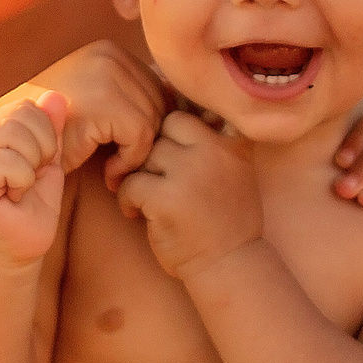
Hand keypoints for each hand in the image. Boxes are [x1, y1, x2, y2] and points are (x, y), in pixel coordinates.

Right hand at [0, 93, 69, 266]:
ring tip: (22, 188)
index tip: (40, 165)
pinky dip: (22, 180)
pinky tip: (14, 198)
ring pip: (12, 135)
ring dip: (32, 166)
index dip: (47, 134)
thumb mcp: (48, 163)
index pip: (26, 106)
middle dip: (43, 148)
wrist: (15, 251)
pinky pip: (4, 160)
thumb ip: (50, 131)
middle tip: (32, 178)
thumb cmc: (30, 209)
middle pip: (20, 115)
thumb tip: (54, 96)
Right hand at [23, 41, 164, 189]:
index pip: (158, 89)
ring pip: (153, 121)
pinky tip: (110, 175)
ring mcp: (105, 74)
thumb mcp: (95, 105)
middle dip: (148, 141)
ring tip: (117, 173)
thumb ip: (129, 97)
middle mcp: (109, 54)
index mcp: (109, 51)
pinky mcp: (103, 101)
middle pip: (161, 103)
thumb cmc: (55, 136)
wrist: (11, 148)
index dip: (151, 126)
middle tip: (126, 169)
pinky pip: (140, 136)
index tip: (128, 152)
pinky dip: (130, 163)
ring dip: (139, 155)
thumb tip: (180, 98)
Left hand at [116, 110, 261, 280]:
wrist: (229, 263)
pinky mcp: (165, 199)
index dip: (171, 133)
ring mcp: (189, 174)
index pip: (187, 113)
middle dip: (154, 152)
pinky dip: (127, 198)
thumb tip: (172, 98)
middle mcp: (213, 152)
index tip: (168, 155)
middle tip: (155, 178)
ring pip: (145, 156)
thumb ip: (212, 139)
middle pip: (162, 128)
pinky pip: (131, 182)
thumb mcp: (234, 167)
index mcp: (231, 142)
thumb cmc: (225, 216)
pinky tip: (137, 213)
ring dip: (139, 175)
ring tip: (146, 198)